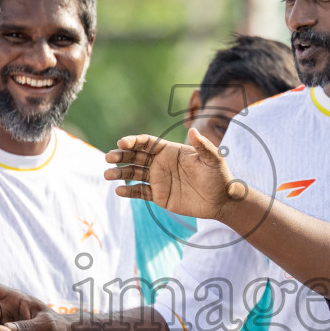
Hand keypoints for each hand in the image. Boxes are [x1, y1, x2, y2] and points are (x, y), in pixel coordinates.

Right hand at [105, 130, 243, 219]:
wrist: (221, 200)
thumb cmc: (219, 176)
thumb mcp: (213, 159)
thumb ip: (203, 146)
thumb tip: (192, 130)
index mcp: (170, 151)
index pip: (147, 142)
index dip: (134, 141)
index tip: (123, 143)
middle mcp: (161, 163)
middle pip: (136, 156)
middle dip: (121, 156)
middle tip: (108, 158)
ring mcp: (158, 179)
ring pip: (134, 173)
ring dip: (119, 173)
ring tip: (108, 175)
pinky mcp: (158, 195)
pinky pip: (140, 192)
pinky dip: (129, 191)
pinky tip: (119, 190)